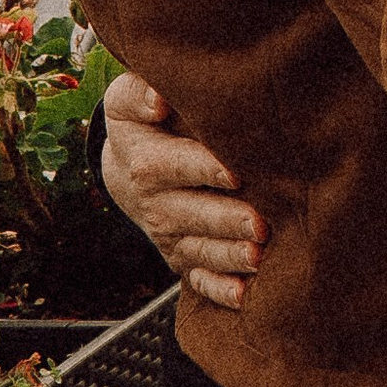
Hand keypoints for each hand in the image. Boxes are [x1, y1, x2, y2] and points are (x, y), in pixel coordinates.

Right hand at [101, 70, 264, 310]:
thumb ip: (138, 91)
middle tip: (259, 223)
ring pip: (196, 250)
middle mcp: (153, 203)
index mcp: (142, 160)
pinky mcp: (181, 256)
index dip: (200, 168)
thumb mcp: (127, 97)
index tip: (234, 171)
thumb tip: (158, 99)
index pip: (169, 166)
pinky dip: (219, 290)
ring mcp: (168, 235)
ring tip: (258, 257)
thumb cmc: (143, 120)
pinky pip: (197, 279)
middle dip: (224, 220)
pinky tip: (244, 295)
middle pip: (186, 214)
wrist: (127, 162)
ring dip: (227, 256)